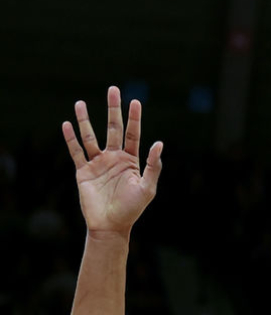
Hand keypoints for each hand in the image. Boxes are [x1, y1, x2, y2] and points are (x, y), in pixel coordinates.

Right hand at [63, 86, 162, 236]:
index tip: (135, 101)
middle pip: (113, 129)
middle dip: (113, 110)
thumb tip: (159, 143)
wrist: (111, 225)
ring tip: (80, 103)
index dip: (134, 118)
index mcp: (131, 160)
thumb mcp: (147, 187)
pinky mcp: (83, 172)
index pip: (133, 134)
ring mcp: (98, 164)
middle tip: (113, 89)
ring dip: (85, 120)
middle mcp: (114, 158)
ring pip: (91, 137)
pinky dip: (71, 139)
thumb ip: (153, 166)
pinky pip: (76, 152)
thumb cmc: (132, 208)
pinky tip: (67, 124)